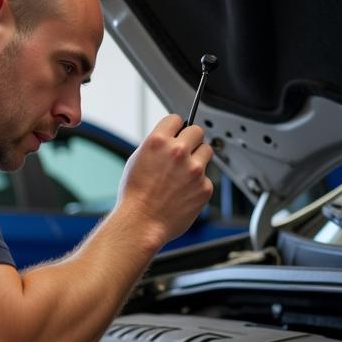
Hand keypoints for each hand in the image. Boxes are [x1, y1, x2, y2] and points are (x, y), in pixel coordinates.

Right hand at [116, 114, 213, 246]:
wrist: (141, 223)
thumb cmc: (135, 196)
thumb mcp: (137, 160)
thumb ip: (157, 146)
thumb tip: (171, 139)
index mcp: (158, 141)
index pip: (176, 119)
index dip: (175, 128)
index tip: (176, 134)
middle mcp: (178, 152)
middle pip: (197, 131)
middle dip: (191, 140)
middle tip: (184, 153)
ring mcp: (194, 169)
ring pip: (207, 151)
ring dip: (198, 158)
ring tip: (184, 174)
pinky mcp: (205, 186)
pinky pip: (206, 177)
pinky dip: (197, 183)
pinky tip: (183, 192)